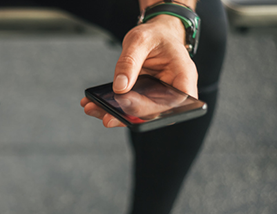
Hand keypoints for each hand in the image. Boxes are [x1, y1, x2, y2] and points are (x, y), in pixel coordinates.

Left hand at [82, 15, 197, 127]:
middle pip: (154, 113)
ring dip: (115, 115)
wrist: (156, 35)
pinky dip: (111, 108)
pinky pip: (129, 108)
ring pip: (139, 115)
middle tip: (106, 116)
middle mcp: (173, 92)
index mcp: (183, 76)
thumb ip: (130, 62)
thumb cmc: (156, 35)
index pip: (175, 102)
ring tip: (93, 109)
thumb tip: (120, 87)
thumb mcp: (140, 39)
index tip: (128, 105)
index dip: (152, 108)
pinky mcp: (143, 99)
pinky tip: (94, 105)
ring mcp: (158, 98)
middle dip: (128, 116)